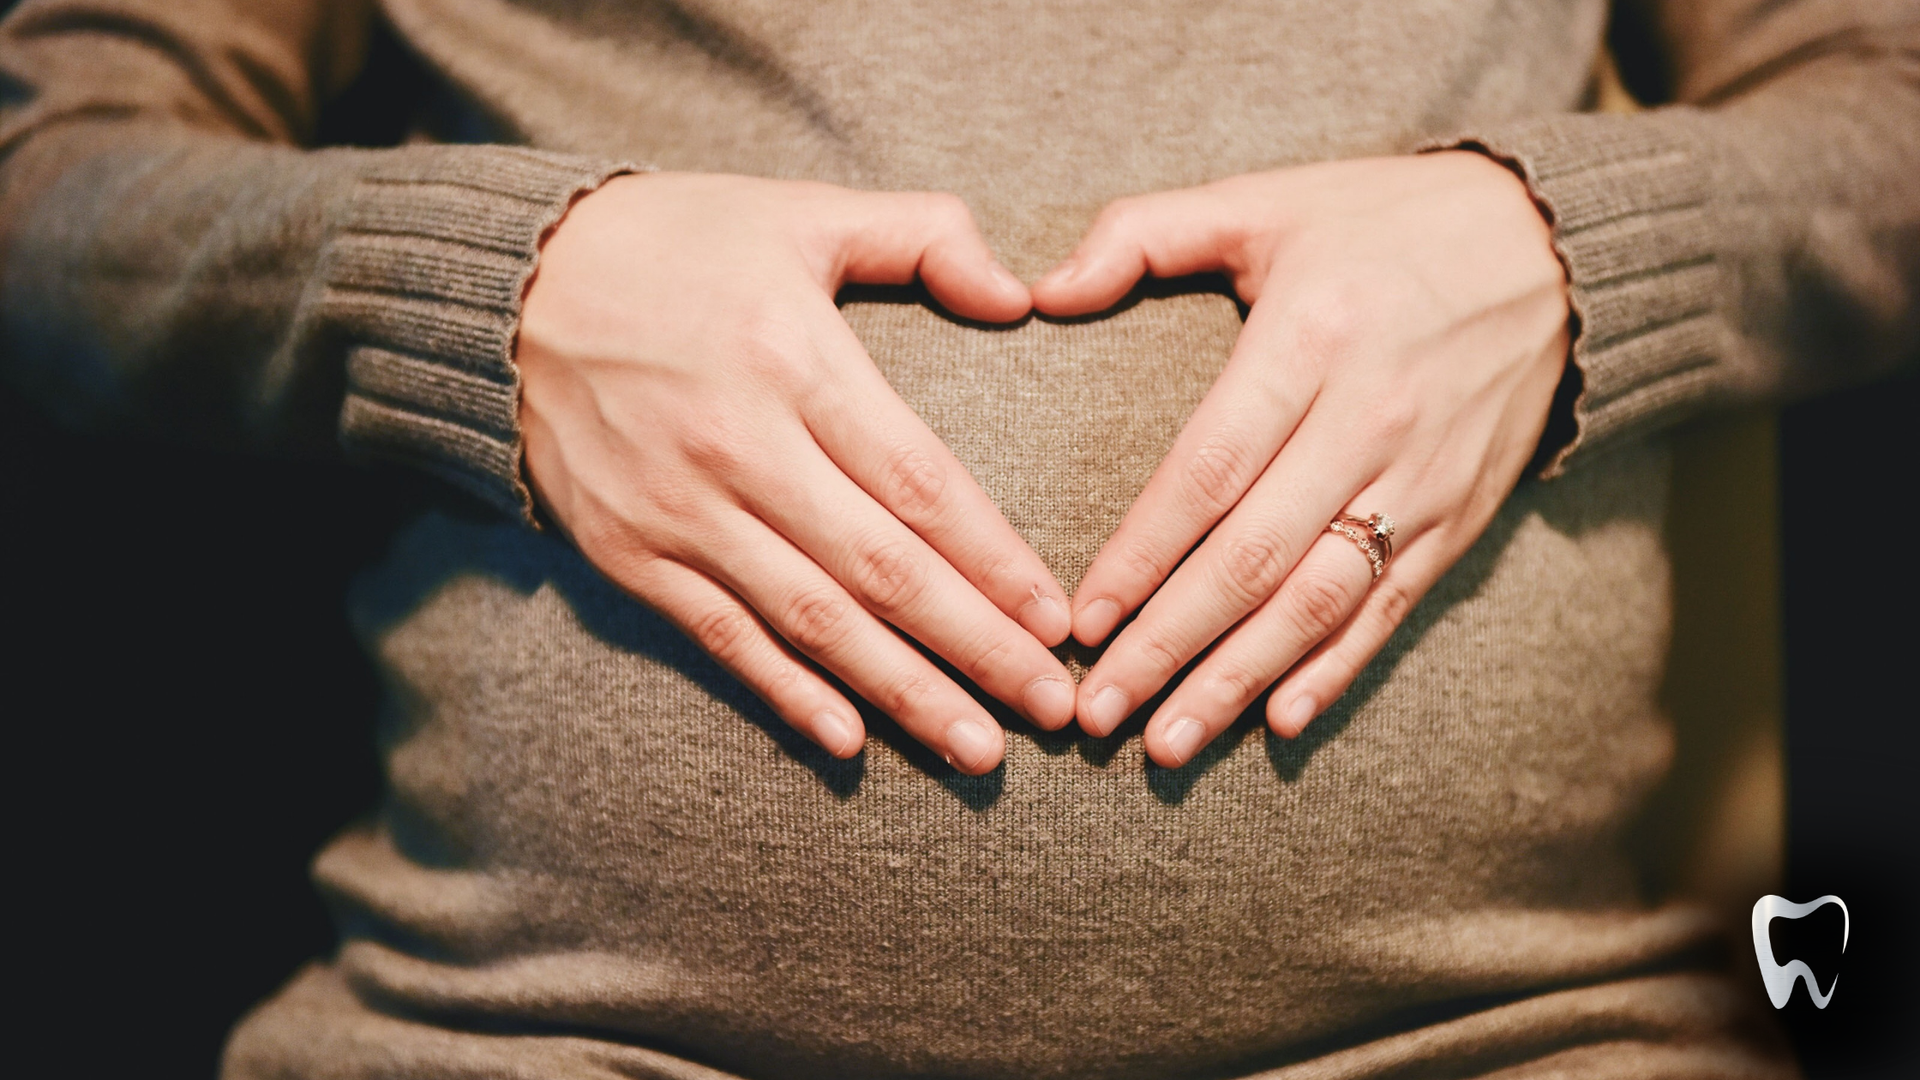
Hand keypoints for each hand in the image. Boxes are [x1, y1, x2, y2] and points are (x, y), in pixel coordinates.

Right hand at [517, 173, 1074, 773]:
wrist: (506, 286)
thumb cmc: (675, 243)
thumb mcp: (800, 212)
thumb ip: (922, 236)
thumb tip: (1020, 295)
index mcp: (793, 358)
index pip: (919, 482)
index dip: (995, 561)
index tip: (1058, 621)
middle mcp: (738, 446)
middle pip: (881, 571)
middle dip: (977, 648)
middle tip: (1054, 711)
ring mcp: (677, 511)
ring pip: (812, 622)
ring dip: (903, 693)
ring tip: (981, 749)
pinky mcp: (628, 554)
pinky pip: (721, 638)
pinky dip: (786, 693)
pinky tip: (851, 743)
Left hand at [1031, 152, 1569, 764]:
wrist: (1556, 246)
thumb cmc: (1384, 223)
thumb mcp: (1265, 200)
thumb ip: (1144, 234)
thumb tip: (1040, 290)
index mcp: (1310, 338)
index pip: (1209, 469)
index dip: (1141, 554)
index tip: (1080, 621)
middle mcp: (1370, 418)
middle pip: (1254, 557)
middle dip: (1169, 644)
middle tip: (1097, 712)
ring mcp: (1423, 476)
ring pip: (1319, 600)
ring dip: (1239, 680)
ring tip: (1167, 743)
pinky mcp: (1462, 514)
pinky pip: (1392, 607)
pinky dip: (1336, 670)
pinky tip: (1279, 721)